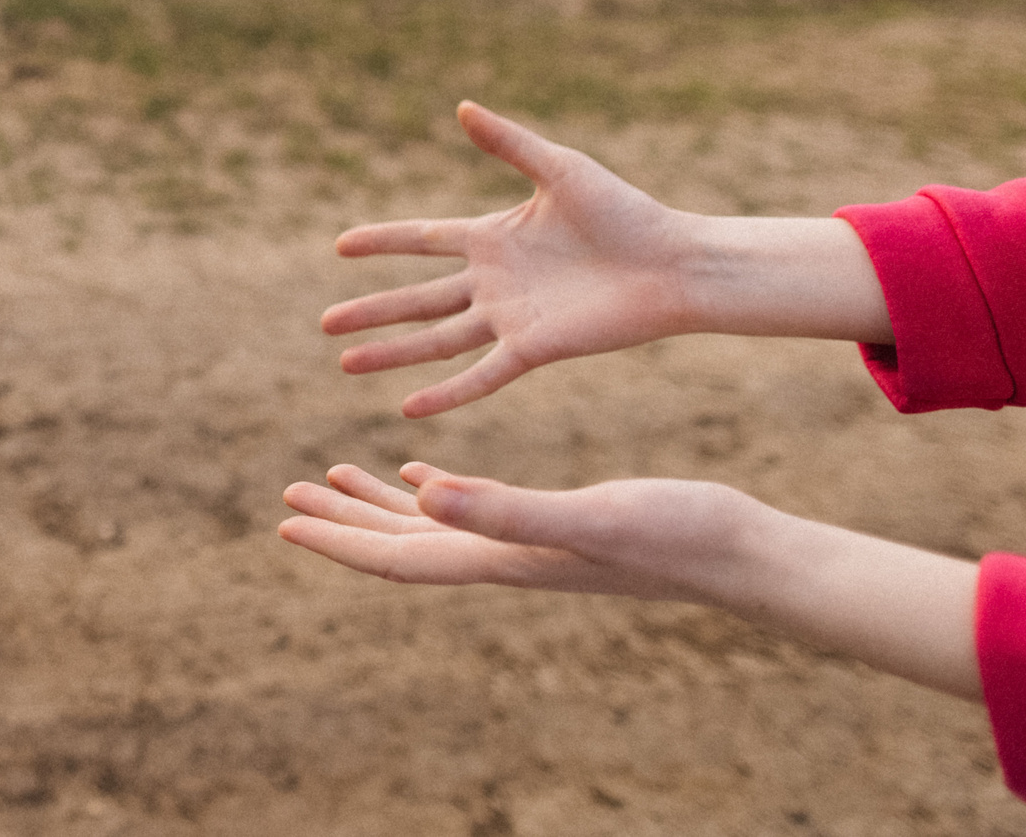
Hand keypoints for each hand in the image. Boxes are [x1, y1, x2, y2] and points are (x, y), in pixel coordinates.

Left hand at [279, 461, 746, 600]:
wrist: (739, 552)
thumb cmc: (673, 536)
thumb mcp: (586, 514)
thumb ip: (506, 509)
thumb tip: (424, 495)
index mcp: (499, 556)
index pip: (399, 556)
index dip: (340, 541)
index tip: (286, 522)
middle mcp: (504, 554)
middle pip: (400, 544)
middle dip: (341, 524)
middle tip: (286, 498)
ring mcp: (527, 540)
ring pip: (432, 522)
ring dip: (378, 503)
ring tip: (331, 475)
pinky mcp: (554, 518)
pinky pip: (473, 504)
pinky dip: (436, 485)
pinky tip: (420, 468)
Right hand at [323, 103, 708, 415]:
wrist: (673, 263)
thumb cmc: (626, 212)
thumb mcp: (560, 170)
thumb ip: (509, 143)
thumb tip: (462, 107)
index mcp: (494, 237)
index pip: (422, 239)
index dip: (382, 242)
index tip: (339, 247)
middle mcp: (494, 281)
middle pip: (417, 299)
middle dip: (371, 312)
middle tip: (325, 324)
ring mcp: (510, 318)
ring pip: (437, 340)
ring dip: (392, 353)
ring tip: (346, 366)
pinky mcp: (535, 348)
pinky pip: (481, 375)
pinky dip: (446, 393)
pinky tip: (408, 409)